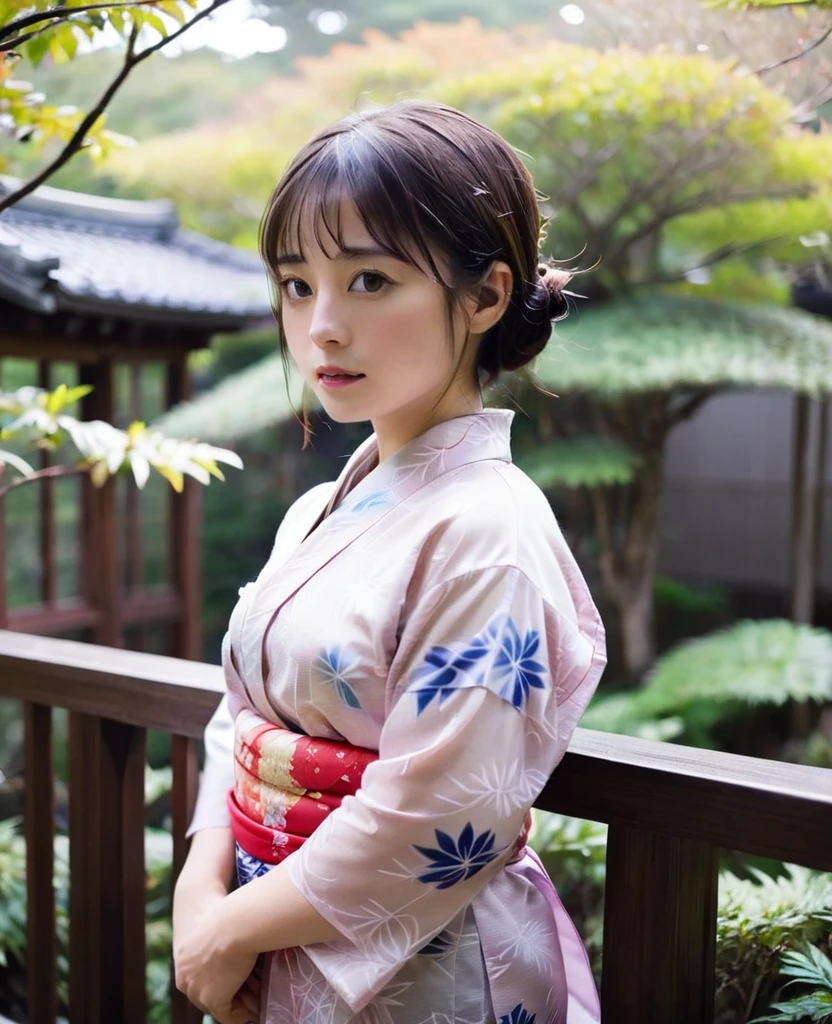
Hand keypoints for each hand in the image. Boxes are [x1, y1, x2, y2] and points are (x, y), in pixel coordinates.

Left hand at [173, 885, 259, 1023]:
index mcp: (183, 958)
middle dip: (231, 993)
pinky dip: (244, 1014)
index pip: (201, 979)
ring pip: (218, 1006)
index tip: (242, 979)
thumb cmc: (233, 916)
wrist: (235, 921)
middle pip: (207, 995)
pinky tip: (258, 1005)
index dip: (223, 981)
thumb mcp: (220, 928)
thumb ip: (220, 944)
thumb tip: (235, 950)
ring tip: (258, 995)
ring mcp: (196, 989)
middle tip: (253, 988)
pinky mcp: (212, 998)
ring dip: (240, 1002)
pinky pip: (229, 1017)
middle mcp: (185, 977)